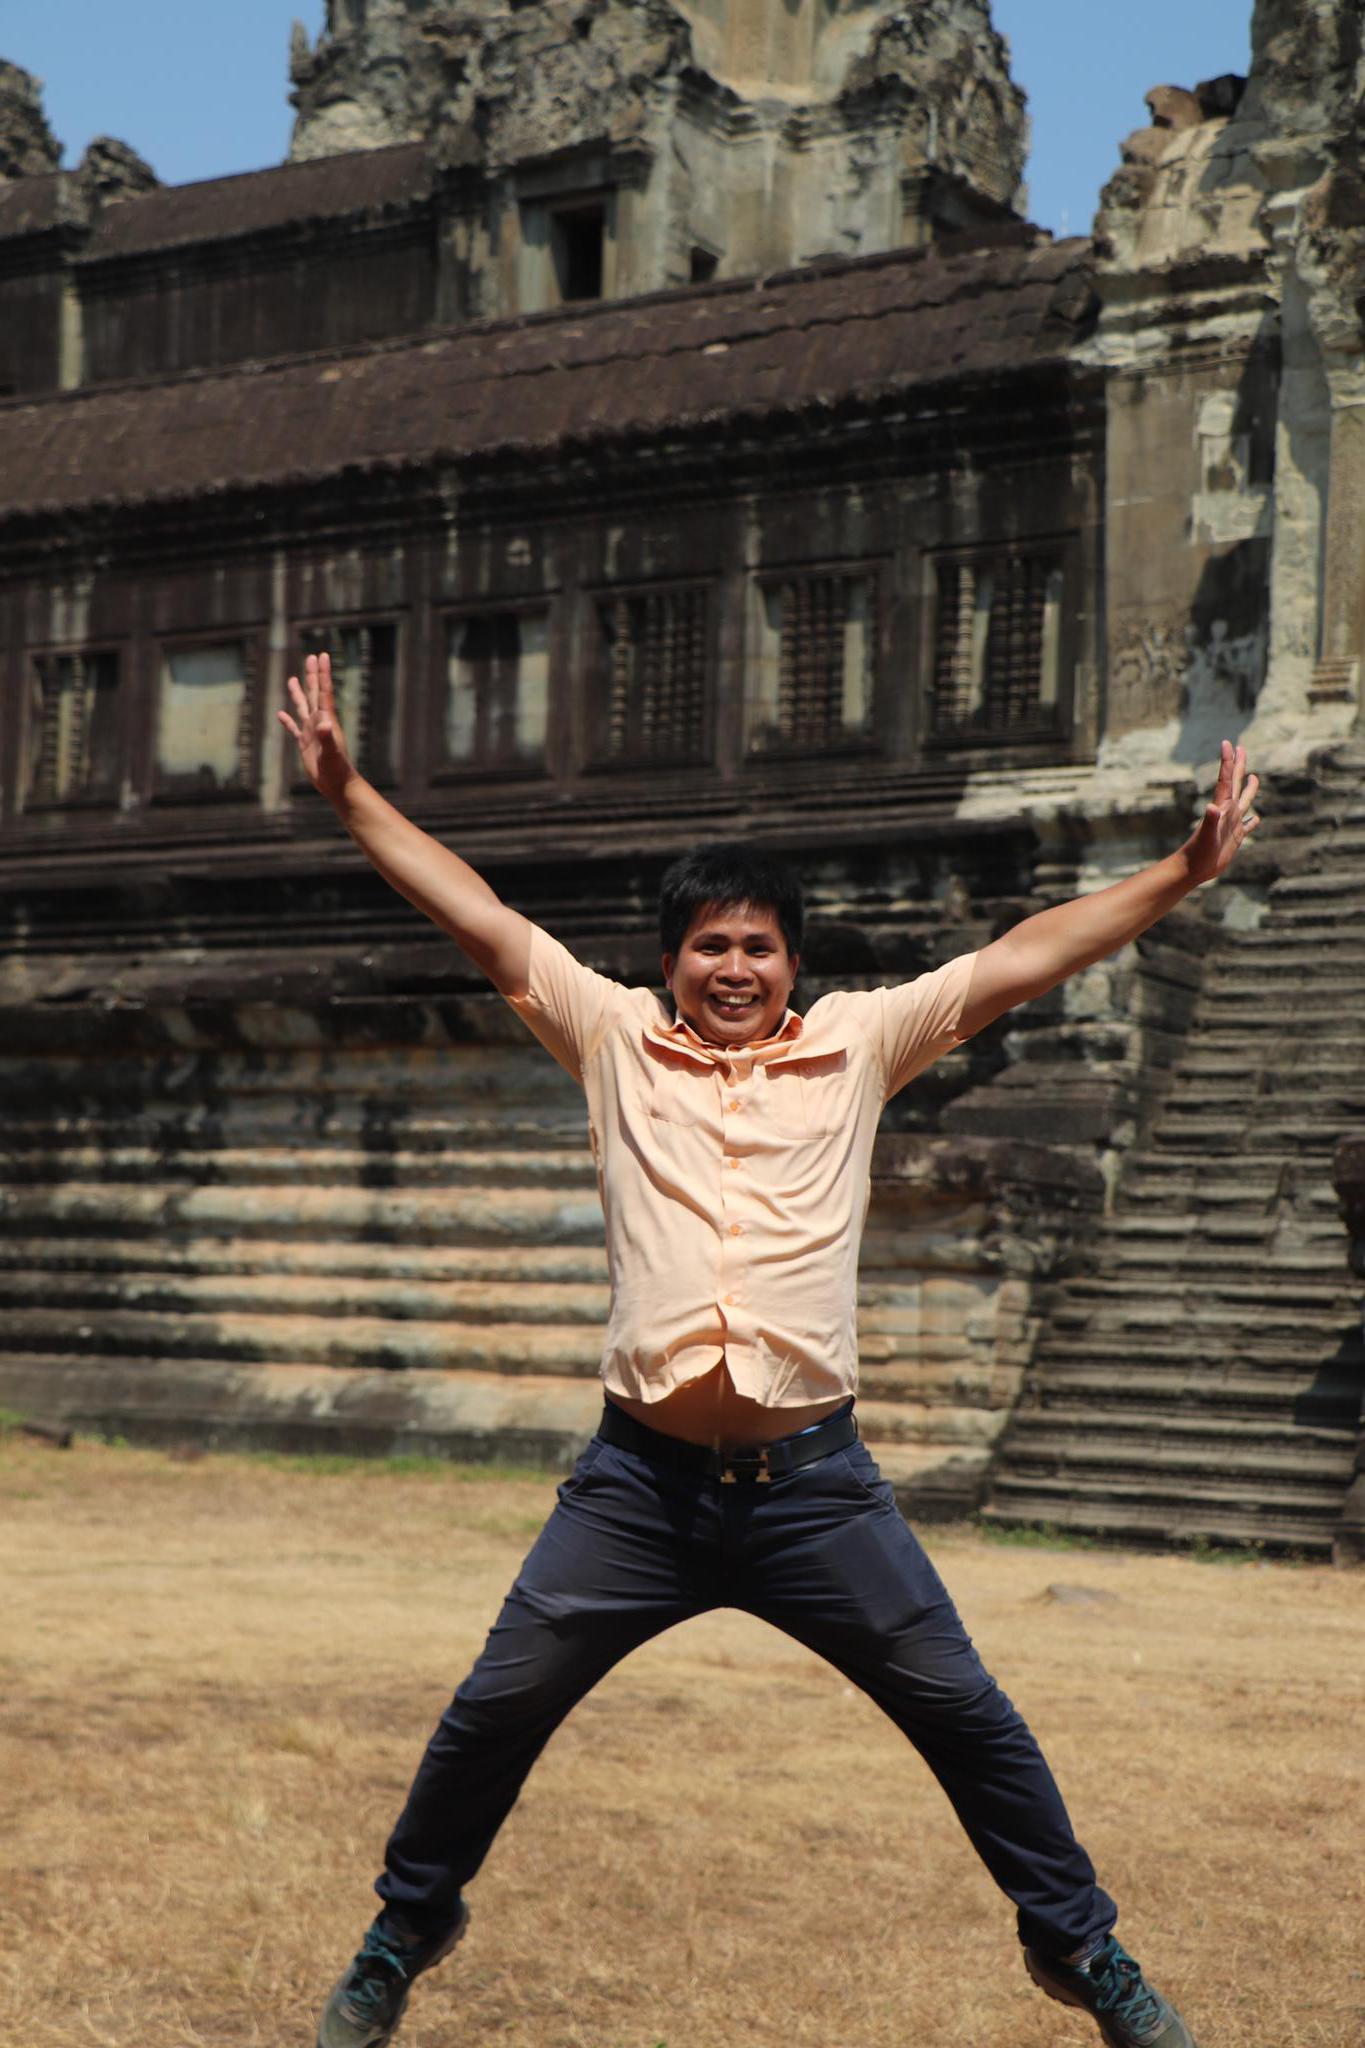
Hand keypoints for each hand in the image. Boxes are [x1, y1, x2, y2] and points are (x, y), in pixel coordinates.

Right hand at [278, 651, 355, 802]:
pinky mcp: (305, 744)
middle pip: (314, 694)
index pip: (323, 692)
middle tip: (311, 657)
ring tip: (293, 679)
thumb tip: (323, 723)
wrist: (337, 785)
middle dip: (312, 676)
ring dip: (298, 693)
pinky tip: (281, 714)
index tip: (321, 656)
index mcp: (326, 720)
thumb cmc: (337, 770)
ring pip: (303, 708)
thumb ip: (327, 738)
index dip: (322, 673)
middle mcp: (319, 722)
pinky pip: (294, 729)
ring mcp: (312, 733)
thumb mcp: (331, 754)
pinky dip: (288, 721)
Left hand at [1184, 739, 1259, 884]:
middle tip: (1241, 747)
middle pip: (1236, 783)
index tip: (1228, 743)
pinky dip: (1253, 822)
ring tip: (1255, 776)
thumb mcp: (1206, 836)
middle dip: (1239, 765)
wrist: (1193, 869)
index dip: (1228, 761)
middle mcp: (1227, 812)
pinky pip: (1247, 827)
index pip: (1226, 779)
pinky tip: (1257, 819)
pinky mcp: (1235, 838)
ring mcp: (1231, 824)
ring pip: (1244, 802)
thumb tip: (1212, 807)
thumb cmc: (1197, 853)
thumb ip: (1210, 821)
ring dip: (1250, 789)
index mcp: (1221, 807)